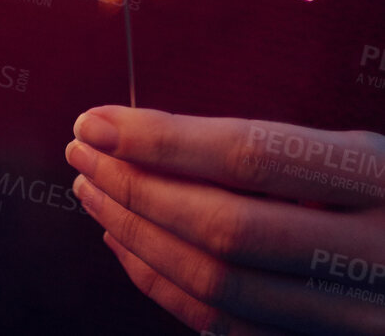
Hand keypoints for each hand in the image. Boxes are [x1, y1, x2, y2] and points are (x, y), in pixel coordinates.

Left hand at [68, 106, 384, 334]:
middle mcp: (377, 254)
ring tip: (94, 191)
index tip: (96, 122)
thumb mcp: (352, 154)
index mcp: (381, 180)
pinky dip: (161, 284)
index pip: (253, 156)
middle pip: (227, 227)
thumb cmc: (381, 194)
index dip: (163, 140)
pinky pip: (226, 327)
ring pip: (219, 285)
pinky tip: (125, 244)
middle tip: (82, 154)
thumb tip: (135, 136)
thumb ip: (268, 150)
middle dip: (136, 189)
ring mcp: (356, 315)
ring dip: (137, 236)